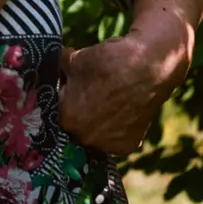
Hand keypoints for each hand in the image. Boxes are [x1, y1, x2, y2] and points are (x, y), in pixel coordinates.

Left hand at [58, 21, 190, 154]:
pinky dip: (114, 125)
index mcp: (67, 118)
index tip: (66, 86)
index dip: (60, 94)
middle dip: (76, 108)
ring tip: (105, 98)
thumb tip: (54, 63)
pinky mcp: (128, 145)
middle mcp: (85, 137)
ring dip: (95, 118)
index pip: (54, 108)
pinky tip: (119, 108)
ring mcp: (108, 144)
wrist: (148, 68)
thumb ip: (59, 66)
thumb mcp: (74, 58)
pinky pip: (113, 136)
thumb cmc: (106, 62)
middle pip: (73, 123)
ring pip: (93, 131)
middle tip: (86, 91)